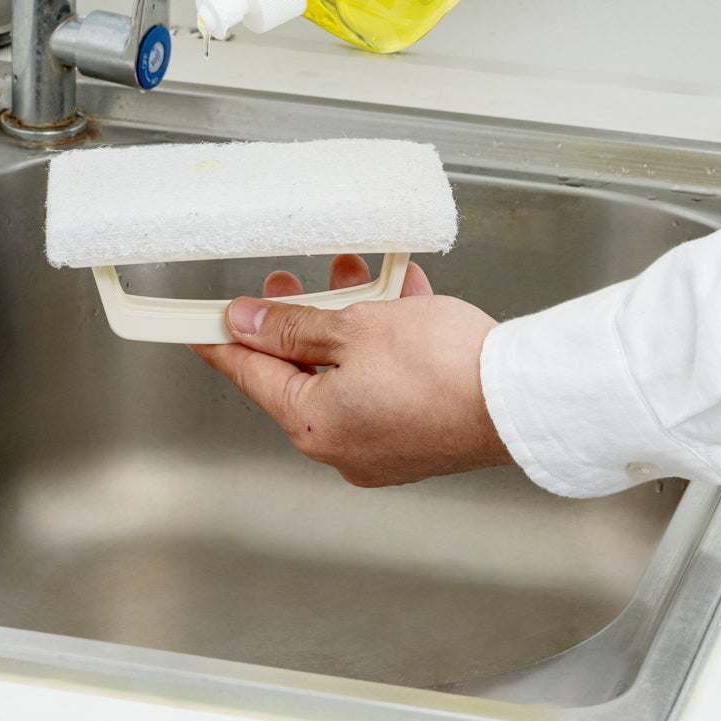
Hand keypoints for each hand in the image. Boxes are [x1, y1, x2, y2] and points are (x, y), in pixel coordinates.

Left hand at [190, 256, 512, 486]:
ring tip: (356, 275)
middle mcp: (345, 445)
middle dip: (299, 318)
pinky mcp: (420, 432)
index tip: (199, 326)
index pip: (250, 374)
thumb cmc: (445, 369)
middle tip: (287, 282)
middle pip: (301, 373)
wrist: (521, 399)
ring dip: (350, 320)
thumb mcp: (357, 327)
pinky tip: (401, 299)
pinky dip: (388, 341)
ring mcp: (385, 443)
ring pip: (349, 371)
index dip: (223, 341)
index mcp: (315, 425)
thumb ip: (296, 326)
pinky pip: (387, 380)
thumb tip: (250, 323)